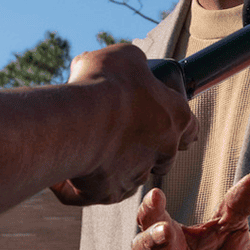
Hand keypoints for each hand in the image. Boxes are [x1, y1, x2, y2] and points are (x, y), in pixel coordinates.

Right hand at [50, 43, 198, 206]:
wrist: (80, 120)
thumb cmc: (107, 83)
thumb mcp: (127, 57)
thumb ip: (133, 65)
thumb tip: (126, 66)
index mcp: (175, 117)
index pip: (190, 127)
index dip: (172, 121)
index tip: (155, 114)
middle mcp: (162, 151)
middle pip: (160, 155)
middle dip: (140, 145)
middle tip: (114, 128)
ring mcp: (136, 175)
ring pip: (128, 174)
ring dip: (109, 163)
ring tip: (83, 145)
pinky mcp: (108, 193)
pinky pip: (91, 192)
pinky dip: (74, 185)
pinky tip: (59, 171)